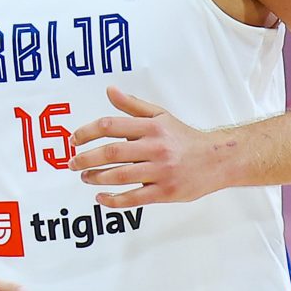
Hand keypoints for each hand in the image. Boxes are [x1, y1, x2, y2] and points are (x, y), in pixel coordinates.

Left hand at [69, 86, 230, 207]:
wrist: (218, 160)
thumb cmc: (184, 138)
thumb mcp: (160, 116)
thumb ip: (132, 106)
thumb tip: (110, 91)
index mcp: (152, 127)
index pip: (110, 126)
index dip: (87, 132)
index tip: (74, 140)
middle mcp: (156, 147)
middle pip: (111, 152)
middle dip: (86, 158)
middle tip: (72, 163)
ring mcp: (161, 171)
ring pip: (120, 176)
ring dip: (96, 177)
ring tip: (85, 177)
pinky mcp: (165, 192)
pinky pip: (134, 198)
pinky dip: (113, 200)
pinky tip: (100, 197)